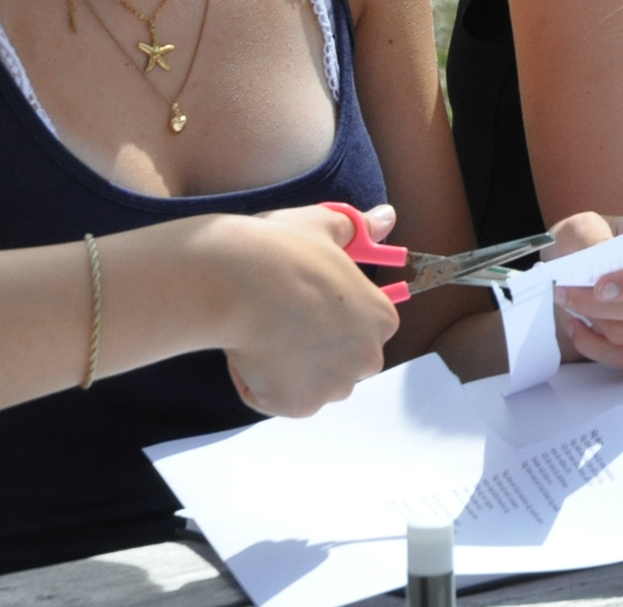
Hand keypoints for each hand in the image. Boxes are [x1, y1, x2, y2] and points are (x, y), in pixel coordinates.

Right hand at [214, 205, 401, 416]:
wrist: (236, 283)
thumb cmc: (283, 252)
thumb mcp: (326, 225)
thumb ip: (360, 228)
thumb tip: (387, 217)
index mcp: (382, 318)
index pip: (365, 325)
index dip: (333, 315)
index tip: (307, 302)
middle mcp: (368, 358)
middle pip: (342, 359)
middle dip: (316, 347)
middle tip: (282, 318)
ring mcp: (334, 386)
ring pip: (312, 381)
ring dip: (290, 366)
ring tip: (263, 332)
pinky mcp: (298, 406)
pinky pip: (278, 398)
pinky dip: (261, 383)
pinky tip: (249, 352)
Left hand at [551, 212, 622, 370]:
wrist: (595, 265)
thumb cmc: (596, 241)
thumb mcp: (585, 224)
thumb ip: (590, 238)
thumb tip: (598, 265)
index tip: (598, 288)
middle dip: (604, 308)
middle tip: (565, 295)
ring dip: (602, 328)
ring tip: (573, 309)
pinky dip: (607, 352)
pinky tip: (584, 331)